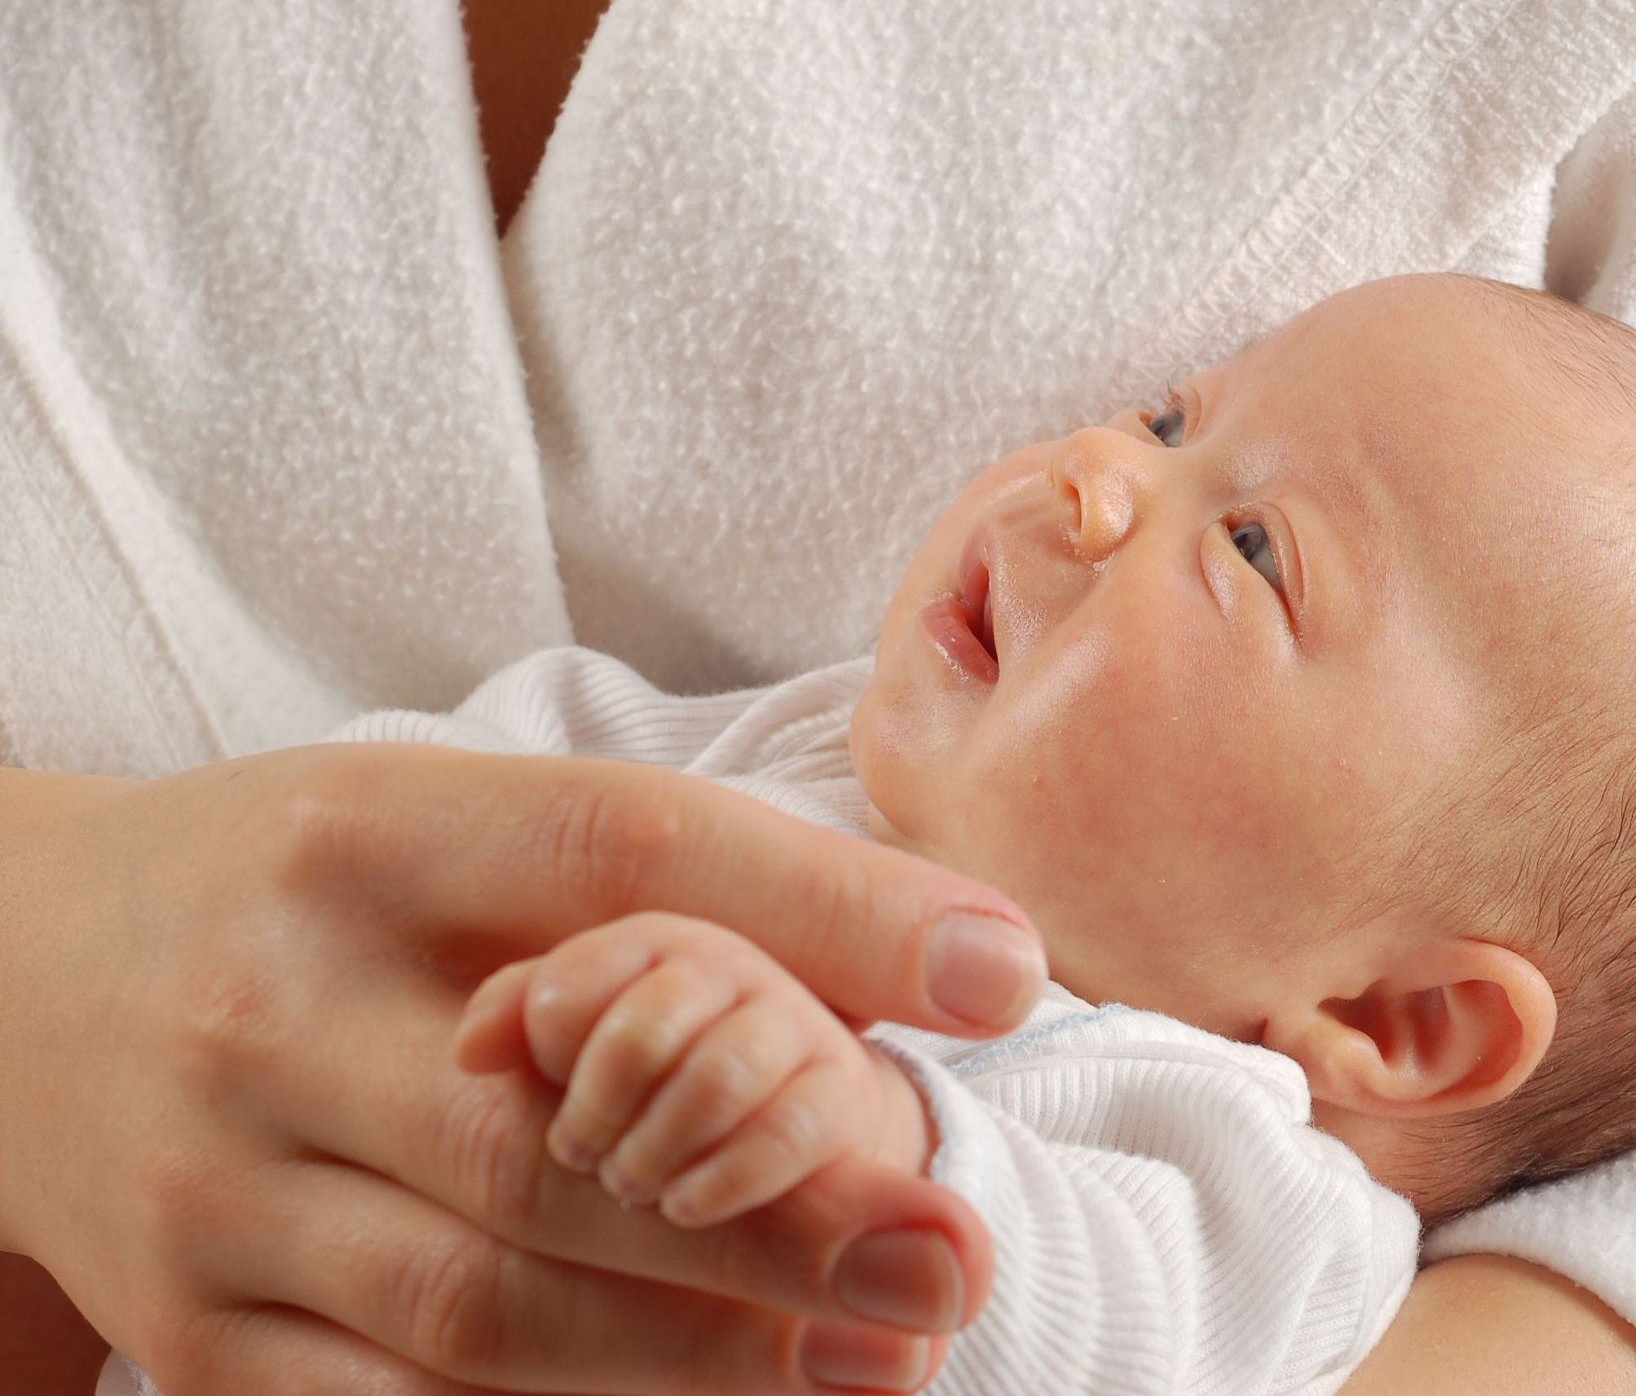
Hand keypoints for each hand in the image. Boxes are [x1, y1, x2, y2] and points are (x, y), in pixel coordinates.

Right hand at [0, 746, 1045, 1394]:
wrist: (16, 974)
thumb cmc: (311, 893)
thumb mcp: (455, 829)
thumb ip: (663, 893)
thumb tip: (939, 964)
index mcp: (372, 835)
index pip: (623, 851)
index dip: (825, 915)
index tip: (1000, 975)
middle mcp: (273, 1008)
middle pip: (550, 1134)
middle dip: (771, 1213)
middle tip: (951, 1255)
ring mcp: (212, 1187)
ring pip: (475, 1303)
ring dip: (691, 1351)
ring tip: (872, 1362)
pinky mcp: (184, 1328)